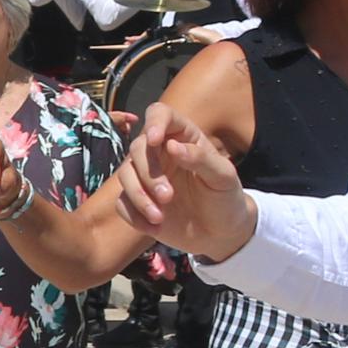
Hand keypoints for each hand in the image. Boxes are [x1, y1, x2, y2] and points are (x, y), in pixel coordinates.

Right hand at [115, 105, 254, 260]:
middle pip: (137, 148)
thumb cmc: (225, 198)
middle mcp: (159, 153)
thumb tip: (172, 146)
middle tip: (168, 196)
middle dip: (149, 174)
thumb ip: (201, 159)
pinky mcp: (137, 201)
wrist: (220, 233)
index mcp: (182, 137)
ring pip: (124, 175)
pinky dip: (134, 215)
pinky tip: (155, 226)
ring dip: (138, 196)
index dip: (154, 122)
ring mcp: (146, 177)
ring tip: (159, 217)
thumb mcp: (223, 177)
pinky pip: (122, 203)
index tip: (155, 139)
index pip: (160, 114)